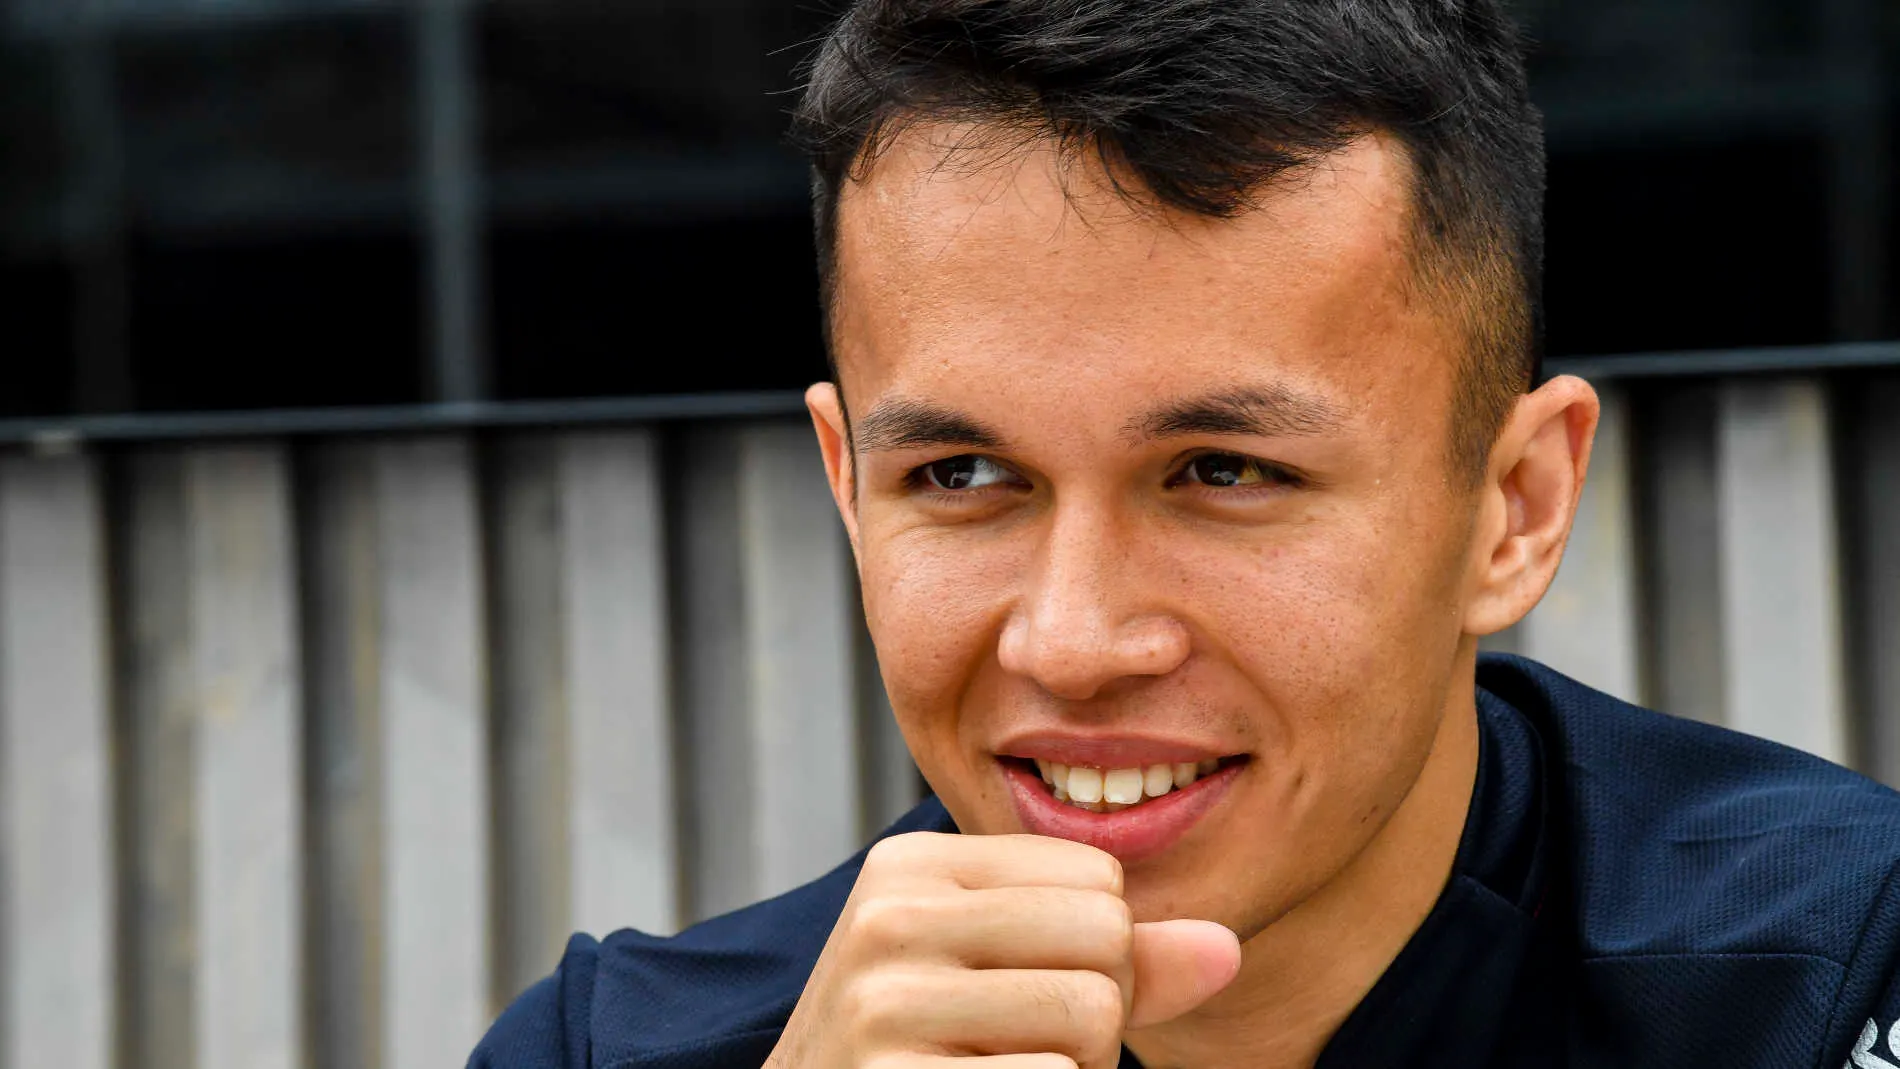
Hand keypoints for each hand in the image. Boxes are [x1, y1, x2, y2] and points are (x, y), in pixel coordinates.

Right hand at [764, 832, 1241, 1068]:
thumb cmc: (924, 1050)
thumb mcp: (1000, 973)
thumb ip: (1115, 953)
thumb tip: (1225, 949)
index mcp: (911, 867)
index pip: (1097, 877)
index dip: (1095, 949)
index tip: (1018, 989)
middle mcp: (889, 919)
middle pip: (1105, 935)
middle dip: (1095, 1006)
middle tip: (1019, 1043)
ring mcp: (885, 1005)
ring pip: (1094, 1014)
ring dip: (1077, 1065)